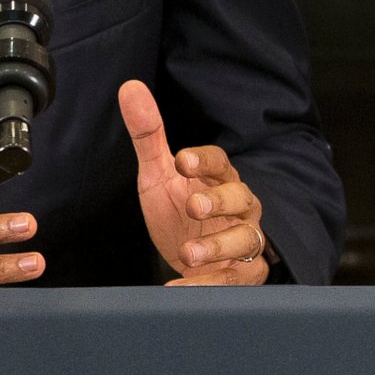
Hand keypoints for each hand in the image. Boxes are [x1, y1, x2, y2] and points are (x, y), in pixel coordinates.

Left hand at [119, 80, 269, 283]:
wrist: (194, 259)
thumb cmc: (181, 212)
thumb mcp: (159, 175)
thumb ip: (147, 136)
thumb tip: (129, 88)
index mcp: (219, 179)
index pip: (220, 163)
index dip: (204, 160)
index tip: (182, 160)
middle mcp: (239, 208)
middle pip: (240, 198)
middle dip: (218, 201)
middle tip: (193, 206)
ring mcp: (244, 241)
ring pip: (245, 240)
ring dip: (218, 247)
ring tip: (188, 253)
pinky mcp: (243, 274)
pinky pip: (232, 280)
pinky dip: (207, 285)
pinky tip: (179, 286)